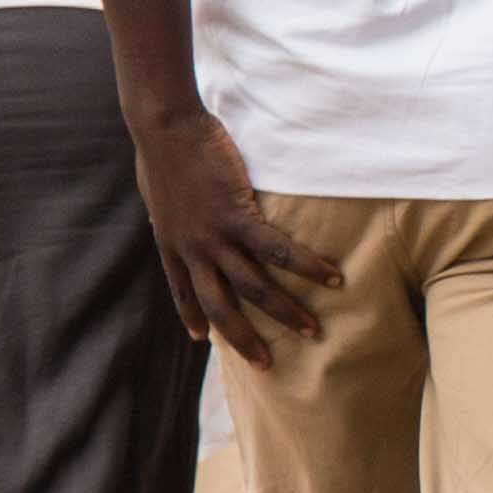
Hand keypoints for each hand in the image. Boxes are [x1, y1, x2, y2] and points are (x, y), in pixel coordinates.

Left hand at [128, 101, 344, 365]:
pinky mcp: (238, 216)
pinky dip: (306, 266)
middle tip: (266, 363)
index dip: (192, 317)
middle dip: (245, 338)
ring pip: (253, 287)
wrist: (164, 128)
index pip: (181, 292)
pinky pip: (277, 250)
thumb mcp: (160, 192)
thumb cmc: (162, 150)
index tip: (201, 340)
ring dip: (285, 312)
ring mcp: (215, 236)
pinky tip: (332, 276)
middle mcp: (192, 250)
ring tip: (312, 330)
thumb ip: (172, 210)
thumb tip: (172, 210)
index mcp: (171, 244)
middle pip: (221, 306)